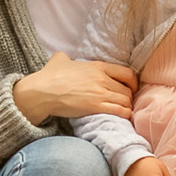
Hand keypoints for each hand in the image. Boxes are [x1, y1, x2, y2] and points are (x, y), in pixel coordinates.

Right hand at [11, 52, 136, 123]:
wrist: (42, 91)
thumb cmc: (49, 76)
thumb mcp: (59, 60)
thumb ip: (66, 57)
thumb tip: (62, 57)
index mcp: (97, 66)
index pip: (126, 73)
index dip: (133, 82)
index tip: (131, 88)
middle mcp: (102, 79)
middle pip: (127, 90)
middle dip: (129, 98)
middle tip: (125, 103)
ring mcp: (100, 93)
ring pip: (125, 101)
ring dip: (127, 107)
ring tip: (123, 112)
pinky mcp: (95, 107)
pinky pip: (119, 111)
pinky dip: (124, 115)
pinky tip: (121, 117)